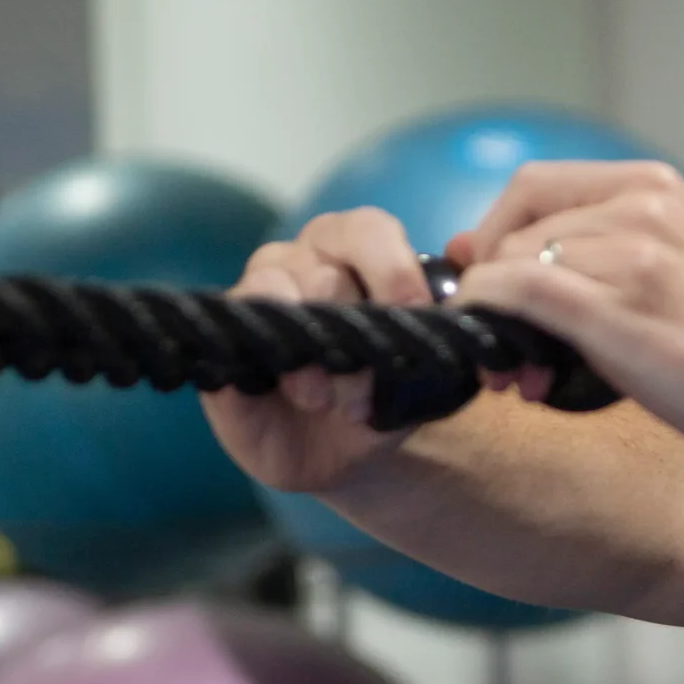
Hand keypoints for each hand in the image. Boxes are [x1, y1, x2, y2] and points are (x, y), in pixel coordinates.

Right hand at [199, 209, 433, 491]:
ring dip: (309, 350)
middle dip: (352, 332)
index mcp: (360, 250)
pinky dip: (271, 356)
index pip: (371, 230)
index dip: (395, 273)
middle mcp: (307, 257)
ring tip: (326, 400)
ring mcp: (260, 287)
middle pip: (325, 269)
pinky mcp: (226, 327)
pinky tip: (296, 392)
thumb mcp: (425, 374)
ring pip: (275, 284)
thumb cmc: (385, 396)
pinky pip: (236, 315)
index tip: (416, 319)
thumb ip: (440, 342)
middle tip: (367, 392)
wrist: (344, 452)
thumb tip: (457, 325)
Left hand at [448, 161, 683, 455]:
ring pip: (512, 261)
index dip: (495, 230)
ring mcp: (627, 254)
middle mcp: (639, 207)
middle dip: (491, 279)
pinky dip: (489, 313)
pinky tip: (500, 351)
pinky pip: (518, 292)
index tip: (484, 271)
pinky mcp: (615, 307)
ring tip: (516, 367)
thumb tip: (547, 262)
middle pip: (517, 224)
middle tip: (498, 333)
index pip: (538, 186)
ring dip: (494, 313)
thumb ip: (624, 246)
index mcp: (656, 188)